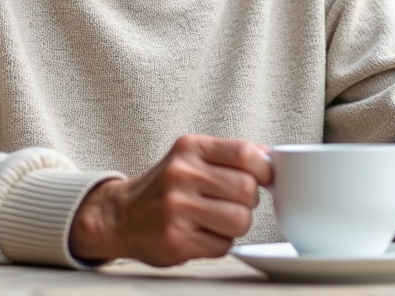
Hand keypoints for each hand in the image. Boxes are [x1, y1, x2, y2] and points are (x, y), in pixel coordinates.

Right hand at [69, 134, 271, 265]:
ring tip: (217, 220)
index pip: (246, 153)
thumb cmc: (167, 186)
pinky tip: (201, 234)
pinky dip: (219, 243)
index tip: (263, 179)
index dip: (264, 170)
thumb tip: (273, 159)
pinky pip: (223, 245)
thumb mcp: (191, 157)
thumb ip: (230, 156)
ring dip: (236, 225)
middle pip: (247, 191)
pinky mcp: (176, 240)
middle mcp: (181, 175)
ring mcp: (177, 209)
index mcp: (190, 148)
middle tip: (233, 202)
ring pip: (240, 220)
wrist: (122, 215)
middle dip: (248, 201)